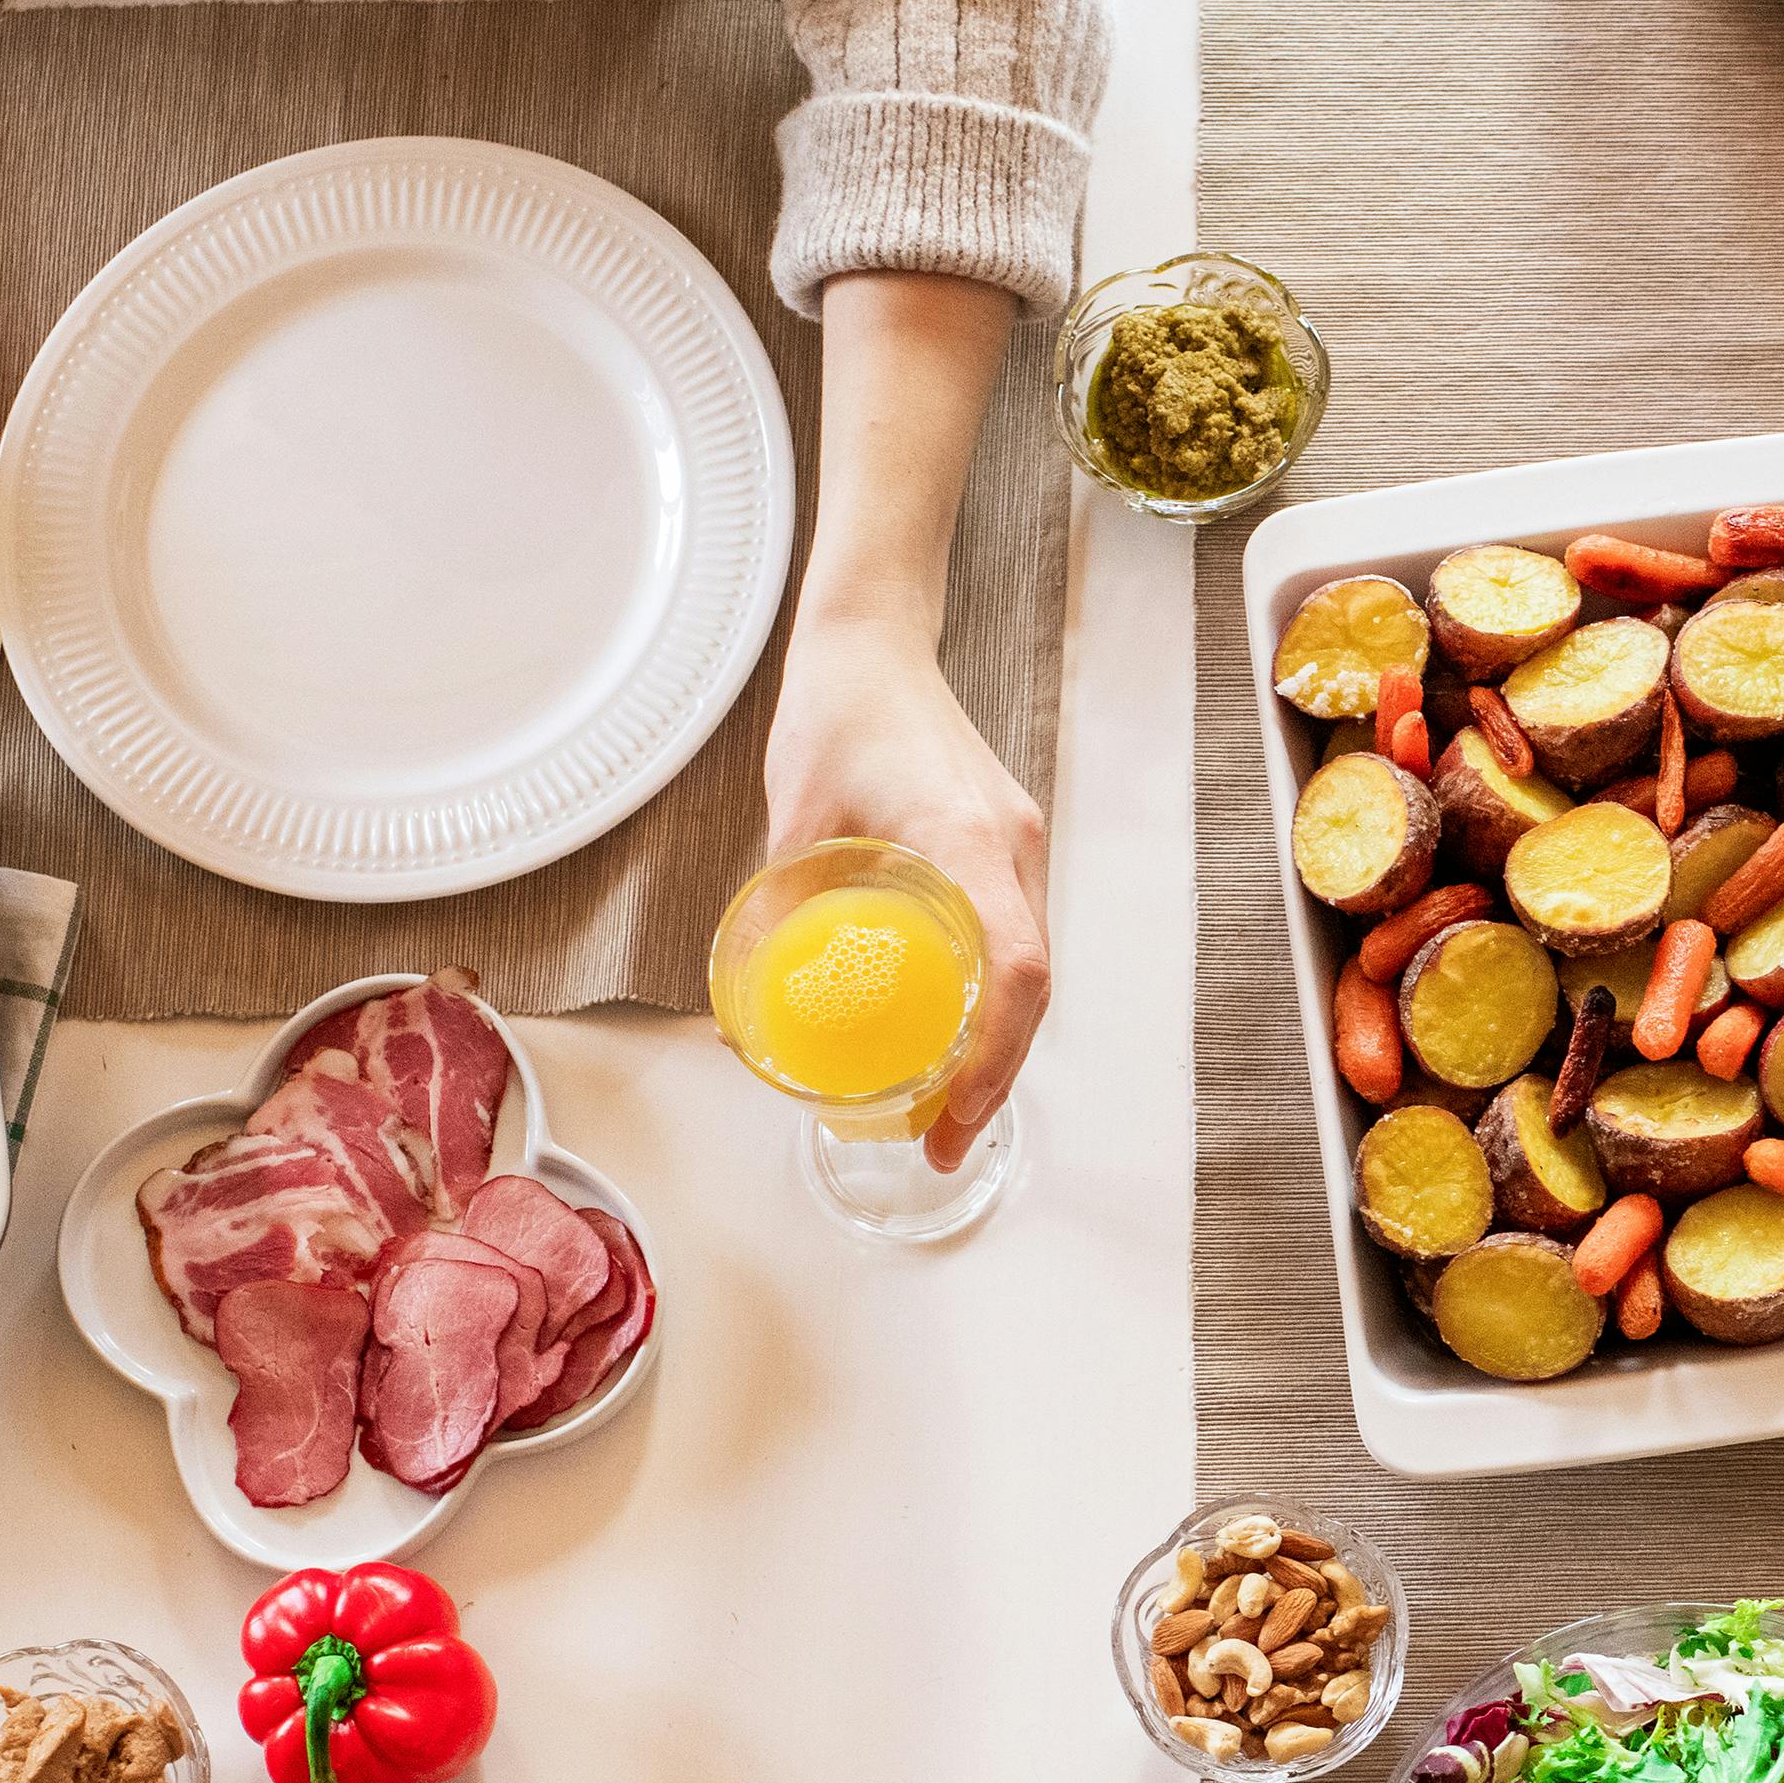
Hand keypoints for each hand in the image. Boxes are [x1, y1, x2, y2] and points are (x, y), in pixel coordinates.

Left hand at [764, 598, 1052, 1167]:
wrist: (873, 643)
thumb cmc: (836, 714)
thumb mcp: (793, 819)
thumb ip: (782, 908)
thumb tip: (750, 1008)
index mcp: (968, 841)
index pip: (1018, 970)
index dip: (998, 1057)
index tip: (957, 1112)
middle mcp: (1010, 848)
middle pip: (1033, 987)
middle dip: (998, 1077)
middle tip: (943, 1139)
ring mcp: (1016, 845)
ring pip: (1029, 967)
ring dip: (1001, 1044)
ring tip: (948, 1106)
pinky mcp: (1003, 843)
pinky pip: (1014, 935)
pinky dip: (995, 998)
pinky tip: (954, 1033)